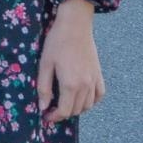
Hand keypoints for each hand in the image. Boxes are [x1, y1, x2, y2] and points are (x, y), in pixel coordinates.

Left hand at [36, 0, 104, 125]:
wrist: (75, 25)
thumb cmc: (57, 42)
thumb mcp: (45, 64)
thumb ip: (44, 87)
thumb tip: (43, 107)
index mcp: (70, 84)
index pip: (64, 112)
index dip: (54, 117)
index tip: (46, 115)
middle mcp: (85, 85)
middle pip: (76, 110)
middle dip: (63, 113)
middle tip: (52, 108)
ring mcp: (94, 80)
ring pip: (88, 105)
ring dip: (76, 108)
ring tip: (64, 102)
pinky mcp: (99, 73)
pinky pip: (99, 95)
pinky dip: (92, 101)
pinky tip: (82, 97)